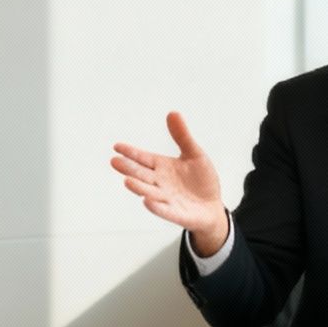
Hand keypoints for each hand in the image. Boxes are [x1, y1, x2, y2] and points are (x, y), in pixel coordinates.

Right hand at [112, 112, 227, 252]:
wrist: (212, 206)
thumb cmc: (201, 180)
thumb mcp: (195, 154)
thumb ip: (182, 136)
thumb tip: (173, 113)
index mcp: (162, 167)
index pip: (143, 158)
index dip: (131, 153)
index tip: (117, 146)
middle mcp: (160, 182)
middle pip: (141, 174)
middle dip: (128, 169)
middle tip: (114, 161)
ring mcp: (166, 199)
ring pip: (149, 192)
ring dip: (138, 187)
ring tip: (127, 181)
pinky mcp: (176, 213)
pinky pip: (164, 210)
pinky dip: (156, 207)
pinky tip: (147, 201)